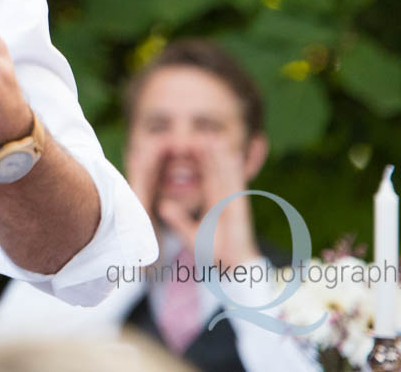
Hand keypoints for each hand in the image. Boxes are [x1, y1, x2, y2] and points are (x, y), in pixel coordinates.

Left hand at [157, 144, 260, 268]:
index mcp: (212, 204)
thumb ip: (177, 219)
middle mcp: (222, 199)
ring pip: (225, 173)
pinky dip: (235, 169)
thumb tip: (162, 206)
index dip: (198, 163)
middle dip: (207, 154)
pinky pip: (237, 183)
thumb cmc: (214, 253)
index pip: (203, 179)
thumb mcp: (189, 233)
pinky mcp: (239, 205)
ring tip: (213, 136)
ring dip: (220, 156)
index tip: (188, 146)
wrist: (233, 267)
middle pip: (214, 171)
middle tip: (199, 133)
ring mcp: (232, 200)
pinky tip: (231, 154)